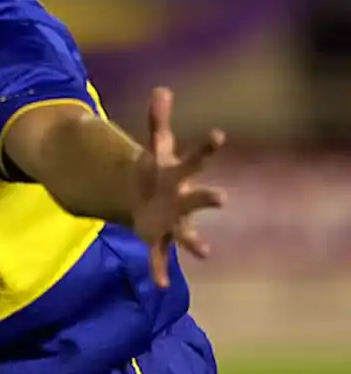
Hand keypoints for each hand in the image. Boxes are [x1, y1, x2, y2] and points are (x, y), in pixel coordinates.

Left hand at [131, 87, 227, 287]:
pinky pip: (159, 255)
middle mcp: (182, 200)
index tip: (219, 134)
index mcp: (180, 175)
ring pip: (186, 233)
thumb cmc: (156, 171)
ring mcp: (173, 221)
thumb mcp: (154, 146)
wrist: (148, 199)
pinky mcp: (157, 238)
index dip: (206, 146)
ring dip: (195, 242)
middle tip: (224, 198)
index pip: (196, 158)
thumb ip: (156, 120)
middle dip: (209, 198)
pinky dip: (160, 269)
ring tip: (204, 253)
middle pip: (198, 199)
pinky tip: (161, 285)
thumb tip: (161, 89)